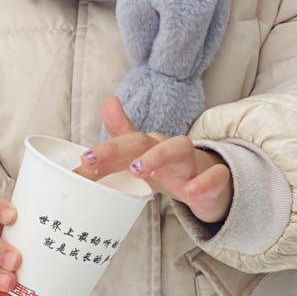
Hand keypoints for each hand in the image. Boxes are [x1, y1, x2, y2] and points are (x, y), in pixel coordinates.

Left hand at [72, 96, 233, 224]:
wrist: (212, 182)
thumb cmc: (170, 168)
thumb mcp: (143, 157)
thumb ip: (121, 138)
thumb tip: (107, 103)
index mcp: (149, 146)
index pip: (122, 144)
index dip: (102, 151)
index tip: (82, 161)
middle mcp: (168, 149)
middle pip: (143, 140)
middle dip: (117, 148)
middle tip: (94, 161)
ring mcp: (192, 162)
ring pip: (180, 149)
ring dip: (158, 156)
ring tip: (138, 170)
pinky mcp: (214, 178)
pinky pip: (214, 176)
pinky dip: (205, 182)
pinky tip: (192, 192)